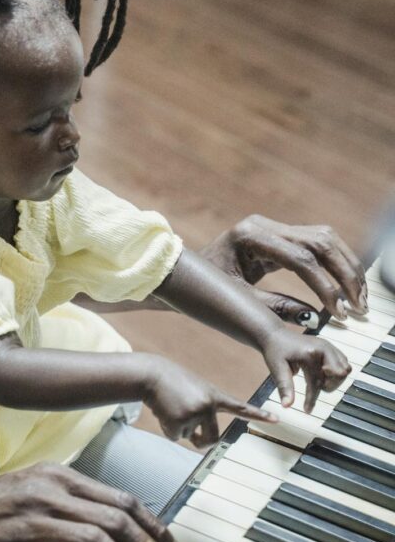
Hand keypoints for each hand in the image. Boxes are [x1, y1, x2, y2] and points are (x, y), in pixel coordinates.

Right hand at [141, 356, 276, 448]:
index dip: (259, 415)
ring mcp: (194, 414)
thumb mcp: (195, 392)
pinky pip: (175, 436)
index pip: (241, 407)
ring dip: (180, 429)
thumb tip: (198, 440)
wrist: (153, 375)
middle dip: (201, 441)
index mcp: (215, 396)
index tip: (276, 419)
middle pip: (213, 438)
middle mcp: (208, 406)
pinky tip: (164, 412)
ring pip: (190, 437)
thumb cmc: (173, 383)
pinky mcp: (178, 422)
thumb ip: (203, 412)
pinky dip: (168, 428)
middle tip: (192, 436)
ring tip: (173, 409)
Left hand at [202, 214, 367, 324]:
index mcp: (249, 237)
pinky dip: (336, 262)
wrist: (183, 270)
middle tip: (358, 306)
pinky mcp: (280, 233)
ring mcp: (273, 226)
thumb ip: (276, 307)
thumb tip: (316, 316)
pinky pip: (317, 242)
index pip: (300, 259)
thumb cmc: (205, 287)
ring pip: (325, 238)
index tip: (340, 311)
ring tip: (358, 297)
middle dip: (344, 274)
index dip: (325, 286)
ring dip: (346, 266)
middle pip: (319, 242)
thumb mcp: (239, 301)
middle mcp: (263, 225)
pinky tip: (346, 285)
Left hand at [262, 325, 350, 411]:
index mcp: (311, 353)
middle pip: (340, 374)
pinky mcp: (329, 347)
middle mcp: (324, 348)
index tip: (307, 410)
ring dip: (334, 379)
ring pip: (345, 368)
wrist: (275, 335)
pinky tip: (322, 374)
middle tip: (313, 387)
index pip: (317, 382)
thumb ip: (284, 387)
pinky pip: (342, 362)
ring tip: (318, 380)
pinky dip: (335, 372)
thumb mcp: (277, 368)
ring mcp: (328, 346)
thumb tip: (287, 405)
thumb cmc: (275, 350)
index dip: (312, 399)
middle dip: (328, 386)